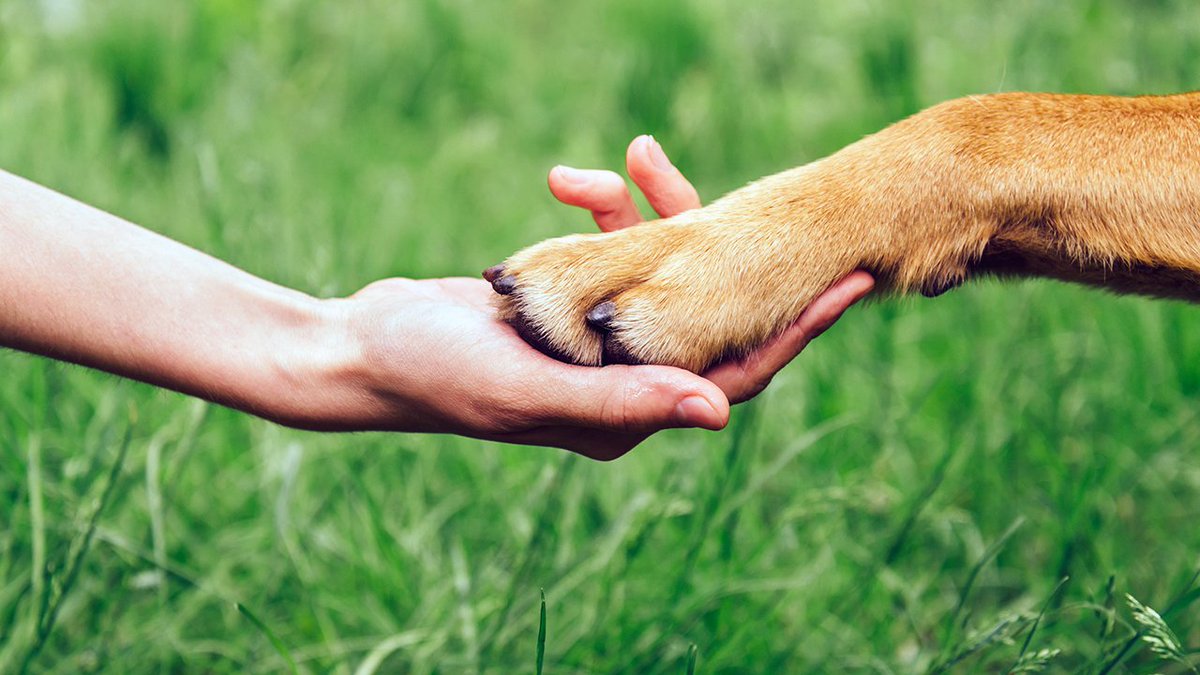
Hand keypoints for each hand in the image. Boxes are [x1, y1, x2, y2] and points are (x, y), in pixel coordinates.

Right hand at [318, 137, 872, 459]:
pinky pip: (611, 253)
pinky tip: (571, 182)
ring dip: (650, 214)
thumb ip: (624, 399)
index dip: (797, 329)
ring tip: (632, 158)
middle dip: (732, 251)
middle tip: (786, 200)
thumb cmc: (438, 376)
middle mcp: (621, 382)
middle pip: (708, 314)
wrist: (365, 347)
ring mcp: (594, 342)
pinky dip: (600, 214)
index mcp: (628, 415)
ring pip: (659, 272)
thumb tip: (722, 413)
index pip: (737, 373)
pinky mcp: (567, 305)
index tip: (853, 282)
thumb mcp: (531, 387)